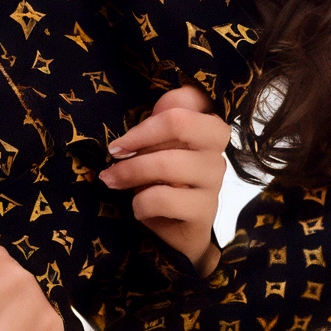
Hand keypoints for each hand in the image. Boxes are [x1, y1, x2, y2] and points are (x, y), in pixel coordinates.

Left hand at [99, 85, 230, 273]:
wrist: (176, 235)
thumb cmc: (162, 184)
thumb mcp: (154, 149)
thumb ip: (158, 123)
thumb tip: (162, 103)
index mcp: (206, 128)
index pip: (192, 96)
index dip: (154, 111)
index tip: (126, 138)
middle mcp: (216, 150)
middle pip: (180, 121)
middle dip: (138, 138)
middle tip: (113, 155)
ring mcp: (214, 180)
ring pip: (167, 163)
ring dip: (130, 173)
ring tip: (114, 182)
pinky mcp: (205, 210)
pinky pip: (163, 198)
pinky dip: (140, 204)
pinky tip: (140, 209)